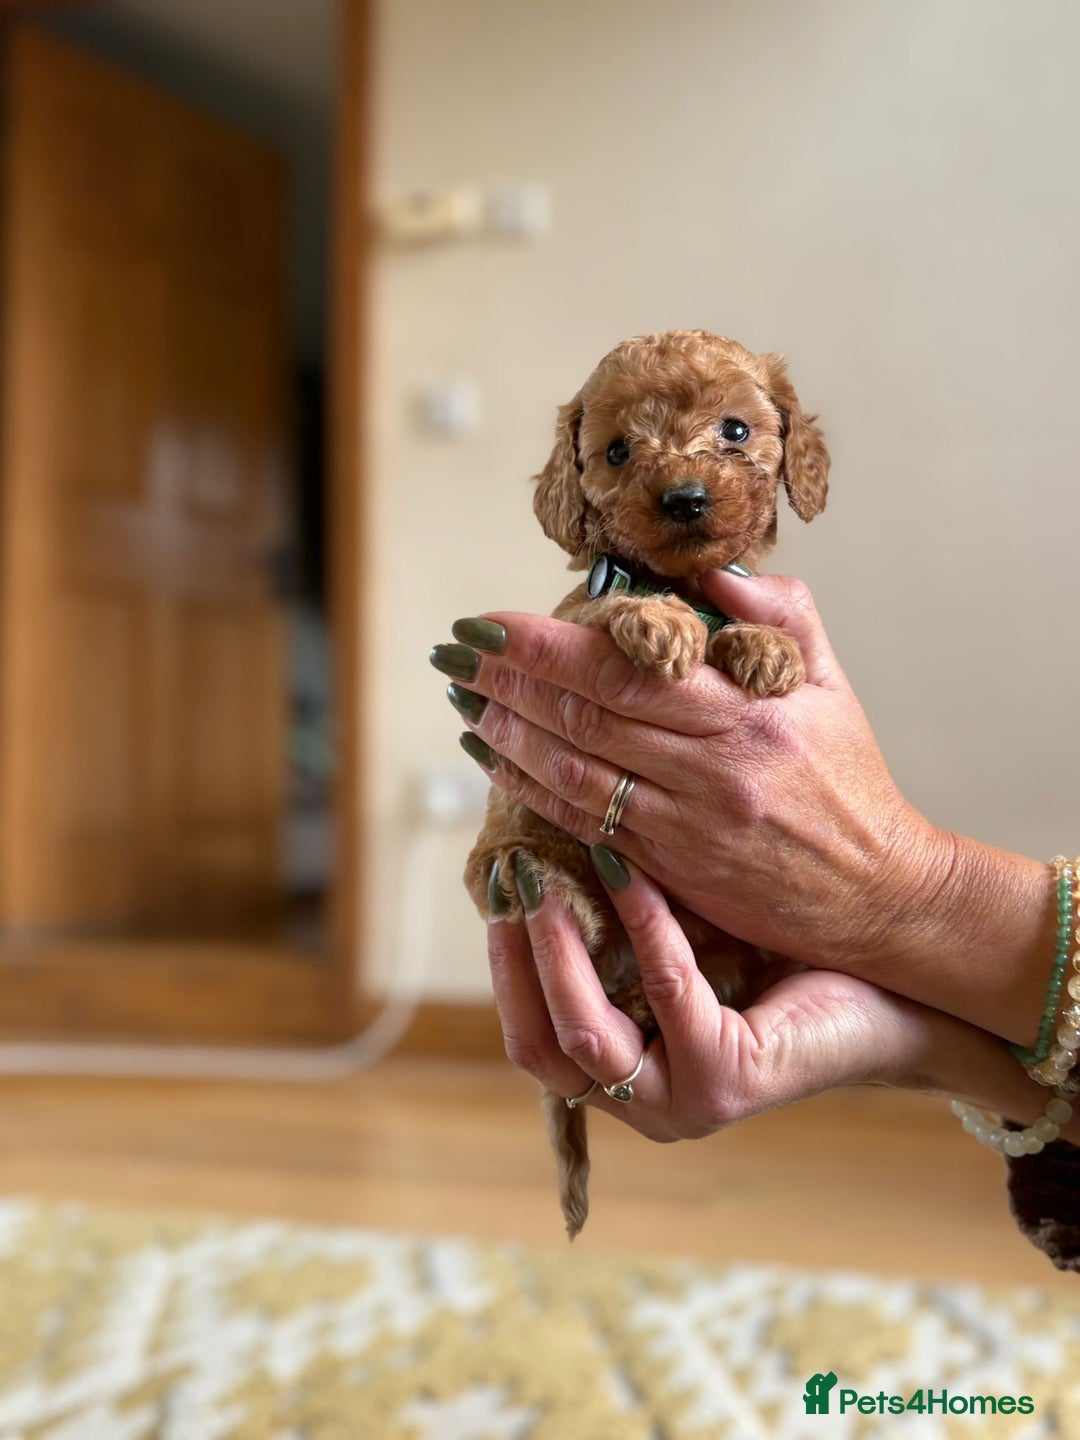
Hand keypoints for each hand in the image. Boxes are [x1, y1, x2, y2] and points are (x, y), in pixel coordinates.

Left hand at [437, 573, 1050, 1046]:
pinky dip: (531, 792)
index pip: (626, 664)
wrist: (878, 894)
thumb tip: (712, 573)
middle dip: (506, 679)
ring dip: (507, 735)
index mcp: (748, 711)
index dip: (545, 643)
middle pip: (585, 713)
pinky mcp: (672, 870)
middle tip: (454, 654)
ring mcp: (686, 823)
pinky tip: (497, 764)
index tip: (491, 622)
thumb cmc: (849, 782)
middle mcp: (711, 767)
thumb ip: (779, 617)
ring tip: (464, 703)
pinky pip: (585, 824)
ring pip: (574, 771)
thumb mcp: (830, 685)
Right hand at [489, 852, 1072, 1141]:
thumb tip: (541, 837)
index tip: (494, 887)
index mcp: (625, 1077)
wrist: (894, 992)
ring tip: (550, 876)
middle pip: (540, 1049)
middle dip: (516, 960)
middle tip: (511, 878)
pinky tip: (632, 870)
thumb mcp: (679, 939)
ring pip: (586, 1036)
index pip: (530, 1037)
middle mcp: (643, 1105)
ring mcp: (682, 1104)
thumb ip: (614, 920)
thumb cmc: (780, 957)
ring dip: (560, 950)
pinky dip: (643, 925)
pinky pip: (665, 991)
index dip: (504, 965)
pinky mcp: (725, 1082)